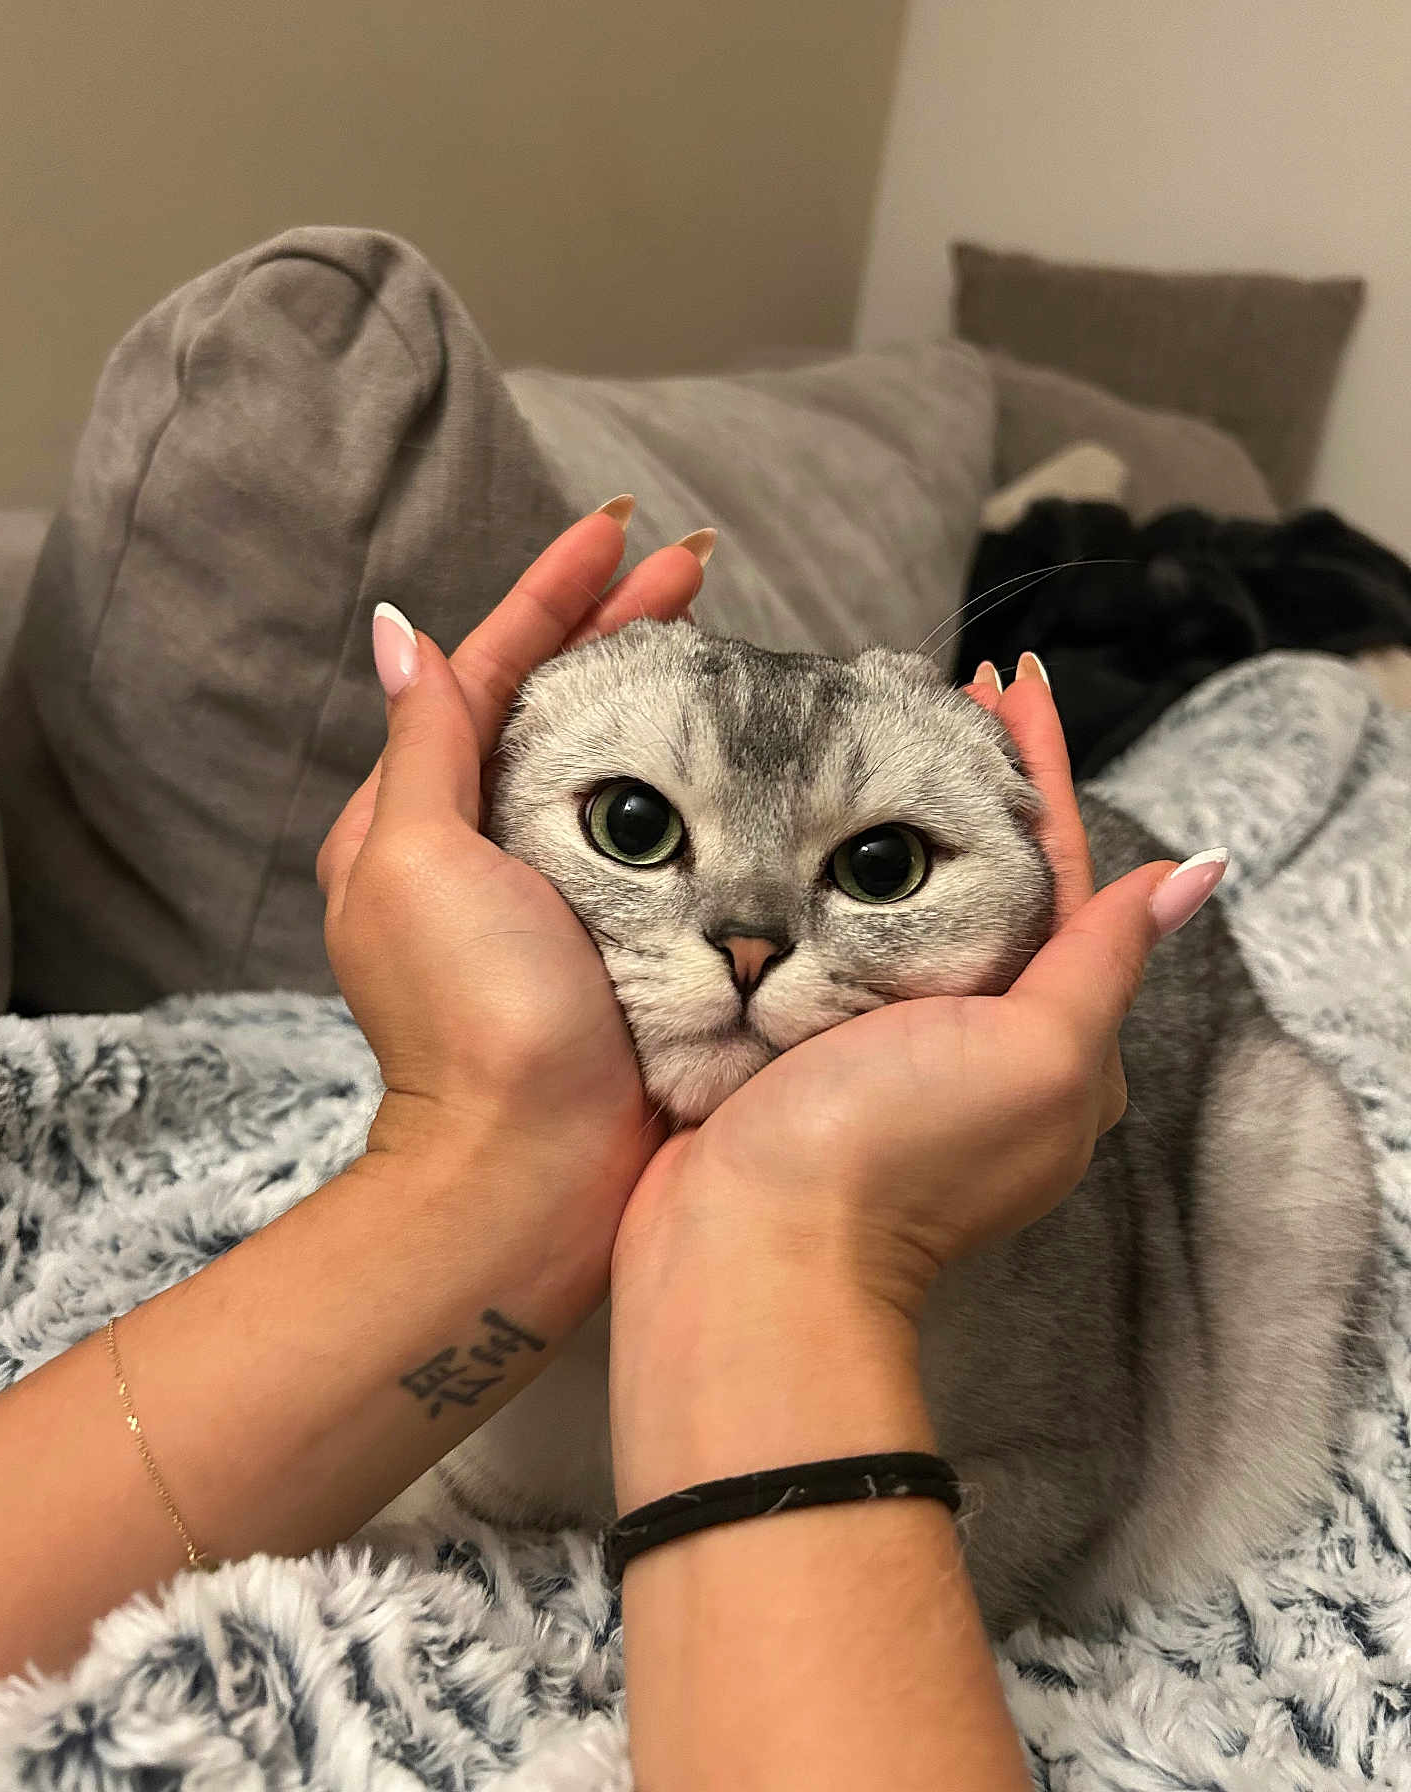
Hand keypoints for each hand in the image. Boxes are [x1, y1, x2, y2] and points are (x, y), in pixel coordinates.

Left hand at [317, 502, 705, 1281]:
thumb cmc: (469, 1020)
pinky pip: (664, 830)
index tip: (621, 529)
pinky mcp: (630, 936)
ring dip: (662, 690)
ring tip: (725, 632)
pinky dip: (697, 776)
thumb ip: (423, 748)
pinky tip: (746, 746)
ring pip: (616, 759)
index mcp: (428, 818)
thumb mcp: (419, 864)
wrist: (536, 1176)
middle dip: (622, 624)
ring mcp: (565, 892)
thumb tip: (404, 636)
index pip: (492, 668)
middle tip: (702, 567)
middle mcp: (491, 845)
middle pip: (560, 701)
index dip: (554, 593)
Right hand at [611, 654, 1224, 1325]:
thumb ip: (1102, 962)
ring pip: (901, 908)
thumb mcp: (1033, 1055)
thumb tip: (1195, 875)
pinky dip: (823, 877)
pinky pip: (828, 941)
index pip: (1061, 875)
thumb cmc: (895, 1152)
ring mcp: (885, 1045)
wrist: (746, 1255)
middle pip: (984, 886)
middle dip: (961, 792)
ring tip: (860, 739)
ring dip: (888, 827)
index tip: (1012, 686)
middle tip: (925, 699)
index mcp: (1051, 1038)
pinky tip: (792, 825)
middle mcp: (978, 1039)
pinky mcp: (804, 1047)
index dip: (1037, 776)